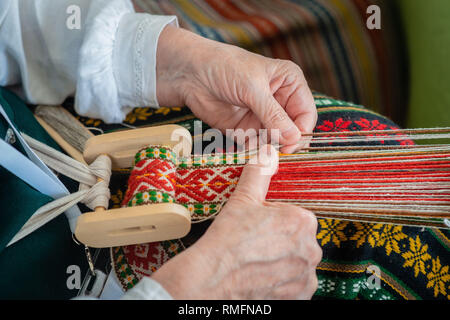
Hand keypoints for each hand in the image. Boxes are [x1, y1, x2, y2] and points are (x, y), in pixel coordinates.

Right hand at [151, 145, 321, 298]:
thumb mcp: (243, 199)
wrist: (213, 278)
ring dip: (283, 266)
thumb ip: (259, 173)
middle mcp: (311, 250)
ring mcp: (306, 277)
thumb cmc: (228, 239)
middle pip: (298, 243)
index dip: (276, 224)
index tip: (259, 230)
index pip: (296, 219)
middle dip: (281, 245)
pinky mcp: (300, 298)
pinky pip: (297, 287)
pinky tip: (262, 279)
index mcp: (302, 221)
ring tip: (257, 265)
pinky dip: (283, 285)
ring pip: (298, 266)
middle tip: (256, 248)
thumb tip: (268, 151)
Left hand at [156, 26, 316, 152]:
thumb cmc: (224, 67)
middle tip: (278, 152)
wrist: (191, 74)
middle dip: (287, 142)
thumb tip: (294, 138)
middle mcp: (280, 102)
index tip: (292, 144)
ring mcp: (263, 118)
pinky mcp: (246, 131)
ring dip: (270, 149)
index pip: (306, 113)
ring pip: (276, 142)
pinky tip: (249, 151)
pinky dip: (255, 152)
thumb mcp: (252, 88)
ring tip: (261, 151)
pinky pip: (257, 147)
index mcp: (289, 83)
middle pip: (293, 130)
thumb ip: (273, 114)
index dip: (302, 130)